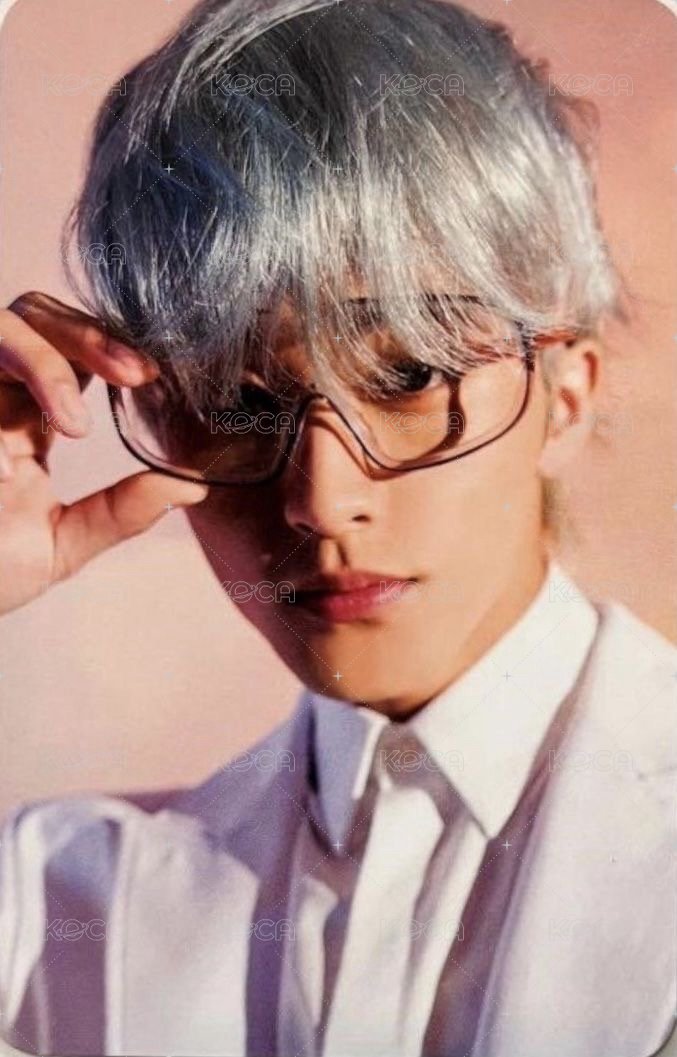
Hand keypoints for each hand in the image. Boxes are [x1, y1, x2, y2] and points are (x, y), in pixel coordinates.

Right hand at [0, 291, 208, 615]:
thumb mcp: (59, 546)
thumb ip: (120, 513)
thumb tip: (192, 486)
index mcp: (24, 420)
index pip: (71, 350)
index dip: (114, 348)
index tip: (155, 376)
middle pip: (34, 316)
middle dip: (89, 333)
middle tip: (138, 374)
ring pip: (0, 325)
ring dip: (48, 356)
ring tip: (83, 413)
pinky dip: (15, 389)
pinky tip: (36, 445)